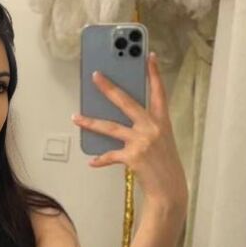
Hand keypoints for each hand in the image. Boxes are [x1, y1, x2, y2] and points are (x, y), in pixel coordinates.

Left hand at [72, 52, 188, 208]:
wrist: (170, 190)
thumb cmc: (165, 164)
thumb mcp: (161, 140)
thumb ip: (146, 126)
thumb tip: (122, 117)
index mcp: (162, 121)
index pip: (159, 92)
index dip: (154, 74)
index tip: (149, 56)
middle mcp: (153, 128)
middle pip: (126, 102)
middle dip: (109, 88)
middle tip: (95, 76)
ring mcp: (142, 141)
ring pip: (110, 127)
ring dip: (90, 122)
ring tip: (75, 117)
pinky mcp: (133, 156)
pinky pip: (110, 154)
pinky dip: (100, 159)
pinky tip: (91, 161)